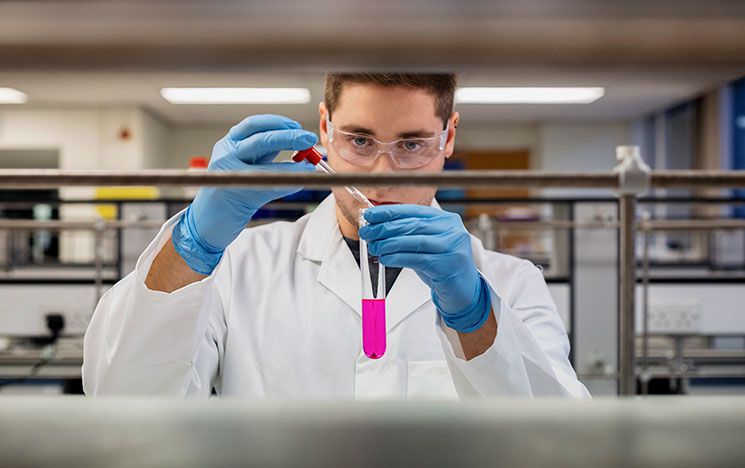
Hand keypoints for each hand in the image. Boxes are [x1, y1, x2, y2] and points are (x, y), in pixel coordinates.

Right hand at [173, 114, 316, 274]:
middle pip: (261, 139)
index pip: (255, 124)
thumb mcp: (248, 163)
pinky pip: (268, 184)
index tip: (297, 126)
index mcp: (231, 143)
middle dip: (289, 137)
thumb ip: (267, 152)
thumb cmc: (234, 189)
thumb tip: (299, 143)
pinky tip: (300, 180)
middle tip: (309, 138)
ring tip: (308, 162)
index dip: (278, 122)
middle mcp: (227, 153)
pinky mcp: (237, 192)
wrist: (211, 217)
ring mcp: (230, 172)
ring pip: (264, 165)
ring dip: (290, 162)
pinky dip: (287, 181)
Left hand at [359, 205, 490, 332]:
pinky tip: (385, 258)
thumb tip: (378, 226)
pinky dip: (397, 258)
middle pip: (412, 225)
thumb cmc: (442, 265)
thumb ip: (409, 233)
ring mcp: (451, 248)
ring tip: (374, 246)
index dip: (390, 211)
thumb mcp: (428, 244)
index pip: (414, 211)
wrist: (463, 290)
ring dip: (388, 243)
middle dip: (385, 228)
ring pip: (413, 241)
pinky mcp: (446, 266)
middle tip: (367, 232)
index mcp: (447, 220)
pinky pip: (416, 259)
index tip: (371, 214)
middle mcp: (452, 231)